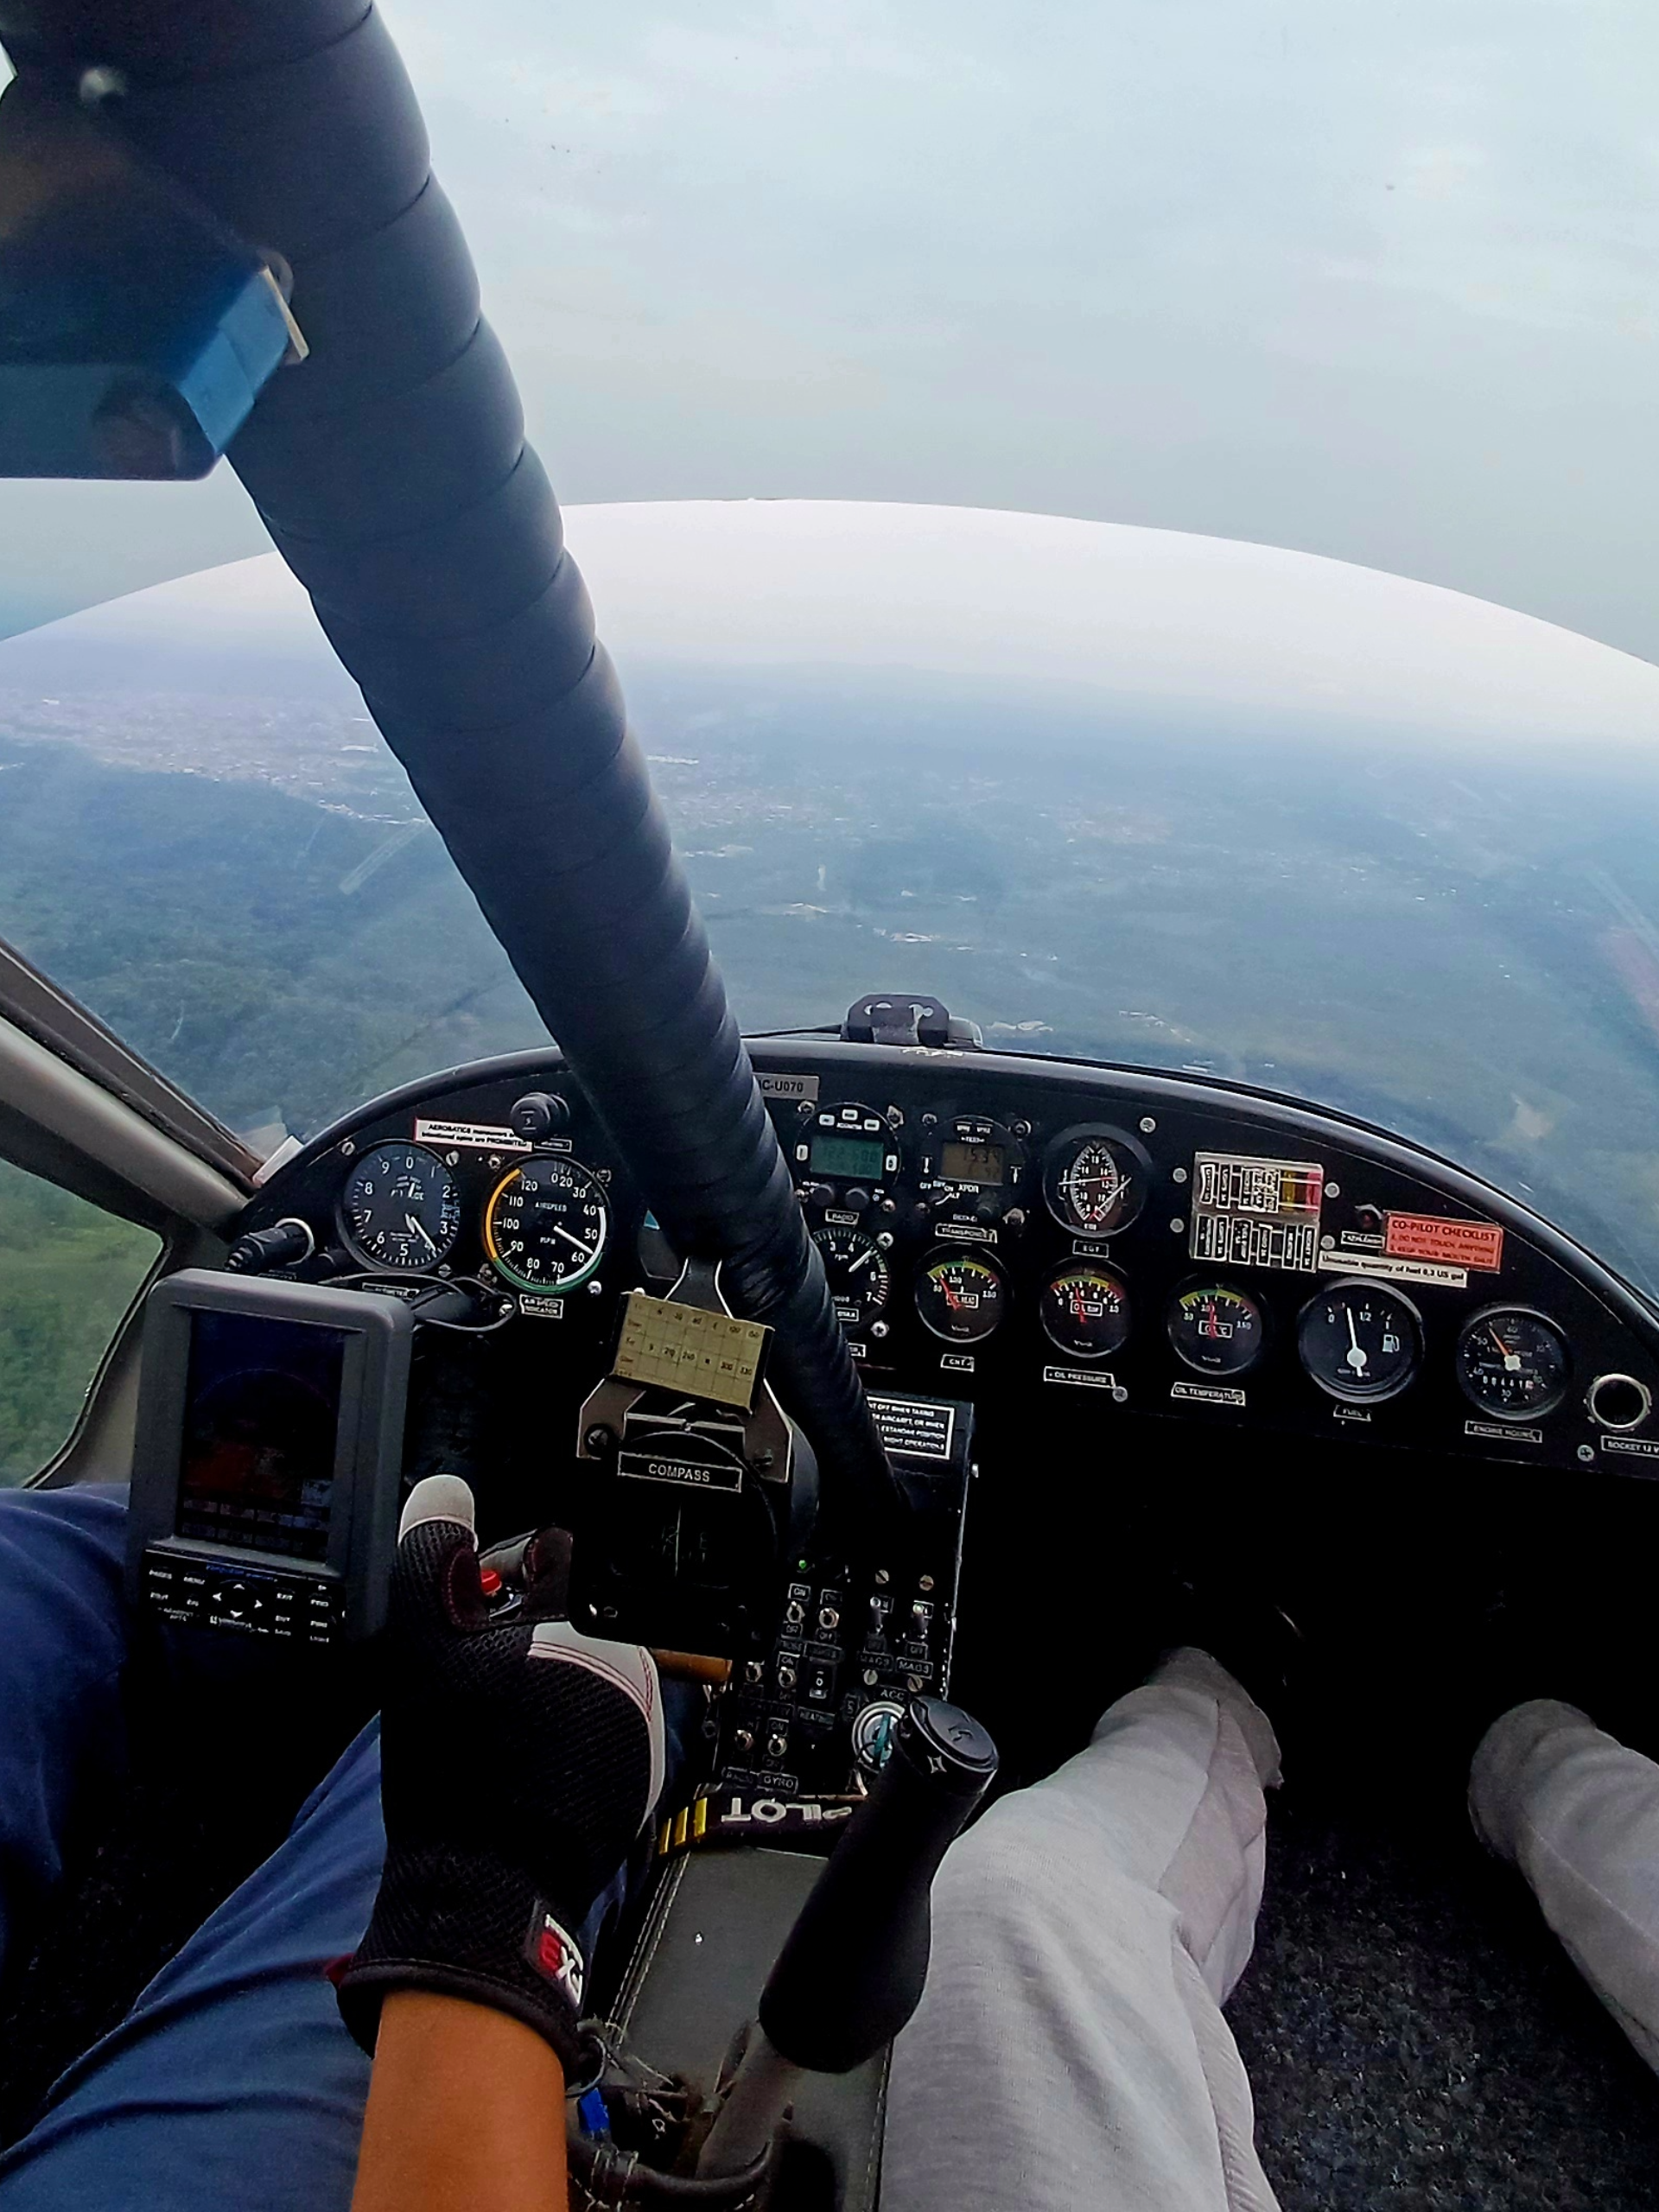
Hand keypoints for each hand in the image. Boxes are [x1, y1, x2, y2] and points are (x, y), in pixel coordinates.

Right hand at [338, 1476, 664, 2070]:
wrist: (488, 1886)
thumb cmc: (459, 1766)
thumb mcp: (424, 1646)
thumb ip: (432, 1554)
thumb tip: (443, 1489)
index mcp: (584, 1619)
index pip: (558, 1553)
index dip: (506, 1570)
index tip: (475, 1604)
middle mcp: (629, 1661)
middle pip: (576, 1612)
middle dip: (529, 1630)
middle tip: (479, 1674)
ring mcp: (643, 1719)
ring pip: (591, 1668)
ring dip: (550, 1679)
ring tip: (500, 1722)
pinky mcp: (642, 1770)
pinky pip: (606, 1723)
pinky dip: (571, 1728)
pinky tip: (527, 1758)